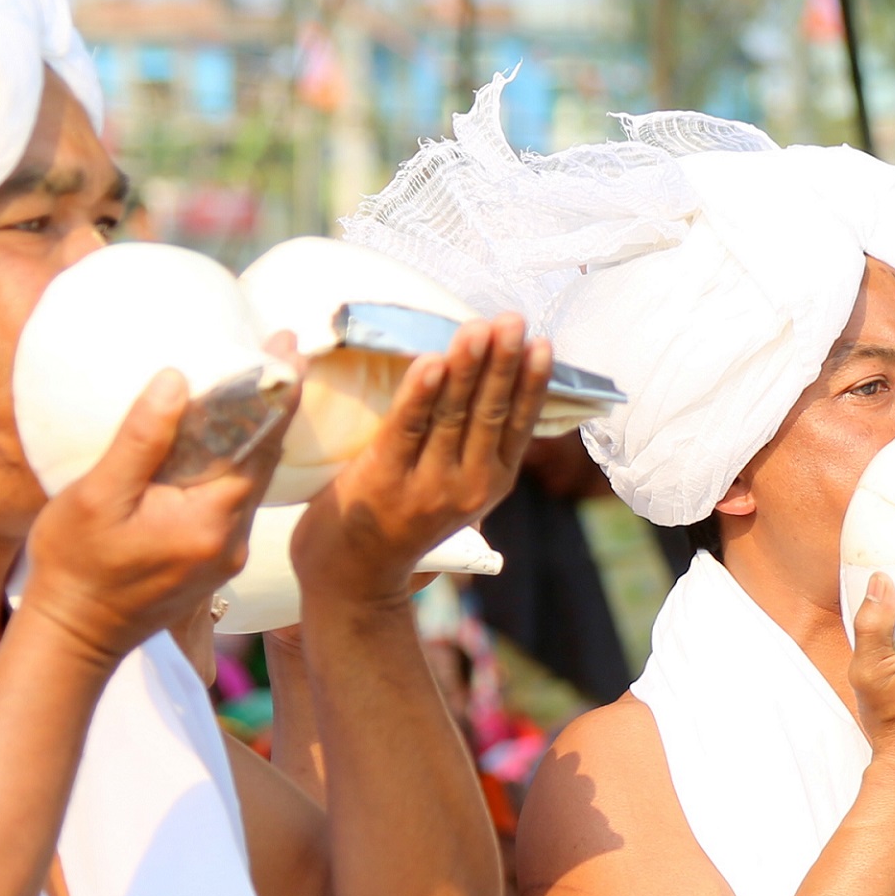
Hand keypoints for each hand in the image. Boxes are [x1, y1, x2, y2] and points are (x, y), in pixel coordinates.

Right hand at [18, 370, 290, 670]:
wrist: (74, 637)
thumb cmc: (75, 566)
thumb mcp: (98, 497)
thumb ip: (142, 440)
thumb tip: (177, 380)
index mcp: (209, 523)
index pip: (260, 445)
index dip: (277, 392)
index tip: (288, 347)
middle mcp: (231, 542)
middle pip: (267, 460)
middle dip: (275, 403)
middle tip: (282, 348)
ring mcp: (225, 555)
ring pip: (254, 480)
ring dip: (259, 431)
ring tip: (260, 380)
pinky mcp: (213, 561)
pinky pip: (235, 499)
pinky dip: (237, 461)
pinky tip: (228, 434)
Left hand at [292, 315, 550, 607]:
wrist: (354, 576)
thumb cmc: (402, 518)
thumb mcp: (454, 488)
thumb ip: (474, 446)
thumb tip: (490, 375)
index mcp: (491, 483)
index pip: (519, 425)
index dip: (531, 382)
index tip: (541, 342)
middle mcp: (468, 486)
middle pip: (489, 413)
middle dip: (502, 362)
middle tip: (511, 319)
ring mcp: (427, 485)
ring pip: (453, 415)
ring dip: (467, 367)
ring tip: (477, 328)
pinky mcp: (384, 479)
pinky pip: (406, 427)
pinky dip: (421, 392)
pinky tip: (433, 361)